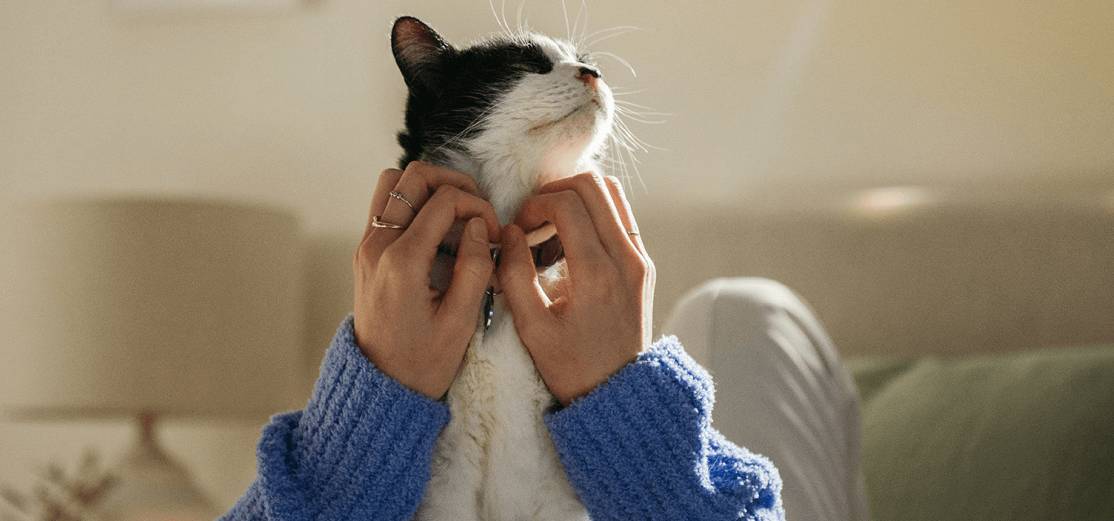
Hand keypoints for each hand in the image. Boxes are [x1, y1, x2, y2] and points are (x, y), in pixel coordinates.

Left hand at [352, 161, 501, 398]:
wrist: (381, 386)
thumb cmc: (423, 362)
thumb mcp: (461, 322)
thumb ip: (474, 267)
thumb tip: (480, 226)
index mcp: (402, 261)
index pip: (444, 199)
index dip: (479, 207)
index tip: (495, 234)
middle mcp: (377, 245)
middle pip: (412, 176)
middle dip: (453, 184)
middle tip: (479, 212)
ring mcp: (367, 246)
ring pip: (394, 185)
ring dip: (431, 191)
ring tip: (459, 220)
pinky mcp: (367, 253)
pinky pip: (388, 208)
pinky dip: (417, 209)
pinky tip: (442, 239)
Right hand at [498, 173, 654, 405]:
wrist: (620, 395)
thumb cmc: (573, 367)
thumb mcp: (532, 329)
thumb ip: (515, 275)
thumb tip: (510, 233)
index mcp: (597, 273)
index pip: (567, 203)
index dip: (533, 205)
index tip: (518, 230)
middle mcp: (626, 258)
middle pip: (593, 184)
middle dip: (554, 191)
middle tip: (532, 220)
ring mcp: (640, 258)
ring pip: (612, 193)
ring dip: (575, 197)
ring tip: (549, 227)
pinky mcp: (643, 264)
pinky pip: (620, 215)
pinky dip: (592, 212)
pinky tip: (569, 240)